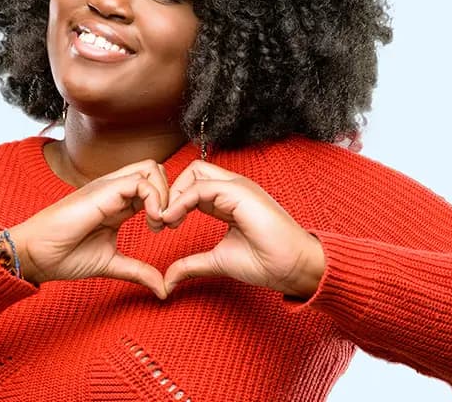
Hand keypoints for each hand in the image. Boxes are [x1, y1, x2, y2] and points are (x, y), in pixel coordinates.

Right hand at [8, 159, 169, 297]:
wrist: (34, 256)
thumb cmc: (64, 255)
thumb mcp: (111, 264)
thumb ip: (138, 271)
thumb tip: (163, 289)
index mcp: (117, 203)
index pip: (153, 186)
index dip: (168, 203)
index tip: (168, 229)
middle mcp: (114, 189)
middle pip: (156, 170)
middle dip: (172, 194)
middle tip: (168, 224)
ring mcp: (108, 187)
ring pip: (152, 169)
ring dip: (165, 195)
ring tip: (159, 223)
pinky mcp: (103, 191)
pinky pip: (140, 181)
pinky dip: (155, 199)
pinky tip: (152, 222)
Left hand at [161, 160, 325, 298]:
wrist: (292, 268)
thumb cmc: (265, 262)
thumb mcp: (217, 261)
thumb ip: (192, 264)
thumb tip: (168, 279)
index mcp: (228, 199)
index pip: (193, 184)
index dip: (173, 200)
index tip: (161, 225)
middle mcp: (232, 187)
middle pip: (190, 171)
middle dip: (169, 191)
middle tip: (159, 220)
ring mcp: (238, 186)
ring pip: (194, 173)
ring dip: (173, 195)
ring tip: (164, 221)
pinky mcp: (240, 192)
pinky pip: (201, 187)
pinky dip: (182, 201)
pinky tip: (173, 220)